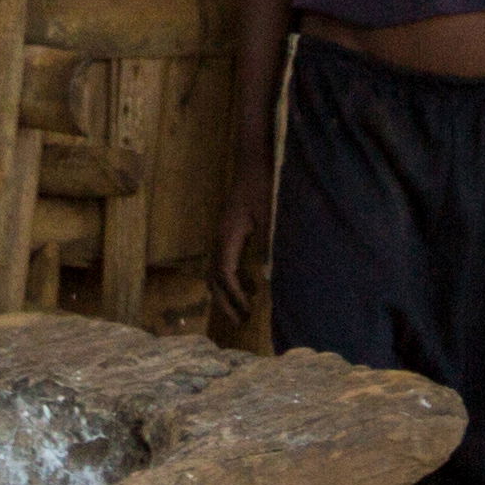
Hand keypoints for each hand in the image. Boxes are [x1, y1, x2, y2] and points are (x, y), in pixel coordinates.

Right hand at [206, 164, 280, 329]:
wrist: (253, 161)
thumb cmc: (262, 184)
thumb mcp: (270, 213)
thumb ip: (269, 243)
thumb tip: (270, 274)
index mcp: (229, 235)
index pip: (225, 273)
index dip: (234, 295)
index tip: (248, 310)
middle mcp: (221, 238)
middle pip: (214, 278)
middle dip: (225, 302)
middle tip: (241, 323)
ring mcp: (223, 235)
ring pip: (216, 273)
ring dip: (227, 294)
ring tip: (243, 312)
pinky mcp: (230, 233)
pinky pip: (225, 263)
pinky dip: (234, 280)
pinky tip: (251, 288)